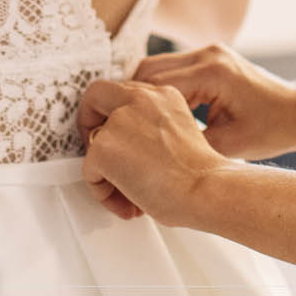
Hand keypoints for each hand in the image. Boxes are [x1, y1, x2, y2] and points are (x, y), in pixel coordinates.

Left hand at [78, 78, 229, 226]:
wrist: (207, 190)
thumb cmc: (201, 175)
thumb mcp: (178, 134)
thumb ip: (149, 128)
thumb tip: (126, 148)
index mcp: (162, 94)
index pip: (123, 92)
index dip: (113, 116)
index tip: (118, 139)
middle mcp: (140, 99)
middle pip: (95, 96)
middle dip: (89, 125)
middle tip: (102, 156)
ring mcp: (119, 120)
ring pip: (91, 144)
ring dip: (105, 173)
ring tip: (130, 196)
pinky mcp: (104, 147)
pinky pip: (89, 172)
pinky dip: (103, 193)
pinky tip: (129, 203)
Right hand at [129, 43, 295, 160]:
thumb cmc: (276, 128)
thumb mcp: (229, 146)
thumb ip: (188, 144)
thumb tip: (151, 156)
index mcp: (212, 72)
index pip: (152, 84)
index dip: (126, 107)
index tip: (112, 129)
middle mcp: (208, 55)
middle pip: (147, 70)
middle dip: (127, 99)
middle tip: (114, 127)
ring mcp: (209, 52)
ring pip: (156, 67)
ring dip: (141, 94)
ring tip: (132, 124)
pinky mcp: (211, 58)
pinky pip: (172, 69)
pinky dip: (158, 90)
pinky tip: (155, 115)